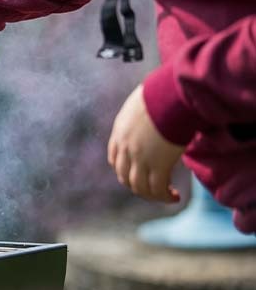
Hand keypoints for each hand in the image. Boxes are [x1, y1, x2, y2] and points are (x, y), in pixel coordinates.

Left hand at [107, 84, 184, 201]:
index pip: (115, 159)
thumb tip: (157, 114)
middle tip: (154, 189)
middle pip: (124, 176)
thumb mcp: (142, 103)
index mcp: (119, 133)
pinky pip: (157, 188)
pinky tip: (175, 196)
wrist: (171, 96)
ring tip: (167, 195)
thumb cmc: (162, 93)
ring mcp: (140, 158)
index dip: (125, 170)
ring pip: (139, 187)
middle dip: (137, 185)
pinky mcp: (158, 164)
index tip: (140, 173)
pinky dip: (164, 196)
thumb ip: (142, 115)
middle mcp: (125, 148)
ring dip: (152, 195)